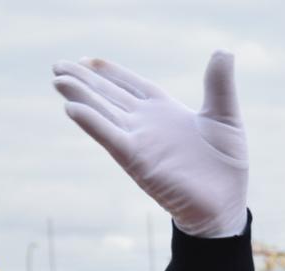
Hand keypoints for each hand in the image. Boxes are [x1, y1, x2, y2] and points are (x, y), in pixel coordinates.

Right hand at [52, 51, 247, 237]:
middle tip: (58, 65)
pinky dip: (93, 123)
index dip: (111, 72)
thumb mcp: (225, 116)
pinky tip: (72, 109)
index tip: (89, 59)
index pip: (132, 85)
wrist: (225, 205)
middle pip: (110, 95)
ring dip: (81, 96)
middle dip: (85, 80)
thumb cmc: (226, 165)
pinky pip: (111, 138)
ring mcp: (141, 142)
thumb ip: (219, 85)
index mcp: (165, 111)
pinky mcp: (139, 161)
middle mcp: (147, 124)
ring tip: (58, 79)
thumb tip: (224, 51)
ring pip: (104, 112)